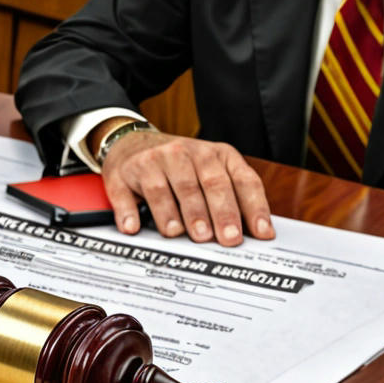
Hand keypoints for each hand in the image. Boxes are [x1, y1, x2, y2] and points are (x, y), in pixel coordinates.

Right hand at [95, 129, 274, 245]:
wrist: (130, 144)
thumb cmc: (176, 168)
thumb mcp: (207, 172)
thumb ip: (229, 198)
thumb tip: (253, 235)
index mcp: (215, 155)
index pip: (240, 180)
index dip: (252, 207)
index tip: (260, 233)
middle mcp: (186, 153)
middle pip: (207, 183)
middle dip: (219, 212)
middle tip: (225, 238)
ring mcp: (153, 162)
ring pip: (166, 188)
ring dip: (174, 213)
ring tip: (180, 234)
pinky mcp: (123, 175)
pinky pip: (127, 195)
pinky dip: (129, 212)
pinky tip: (133, 228)